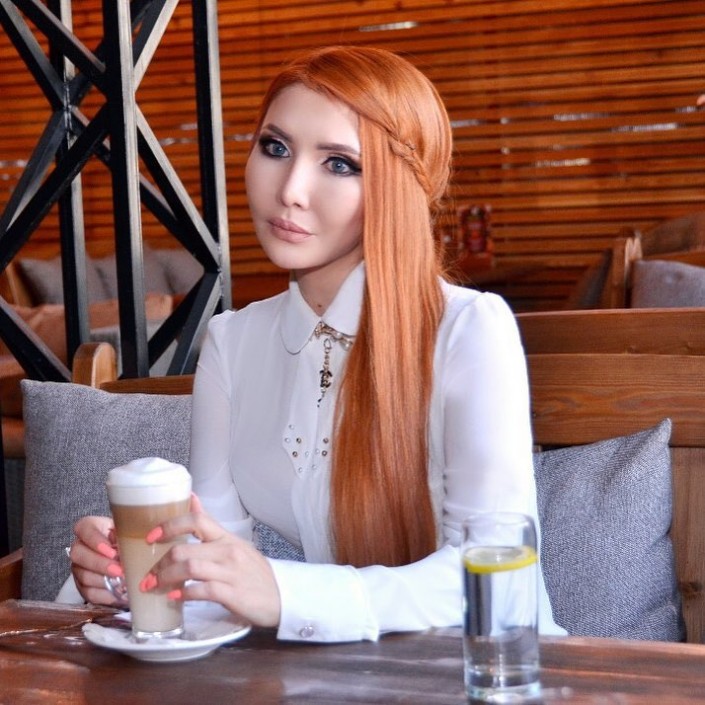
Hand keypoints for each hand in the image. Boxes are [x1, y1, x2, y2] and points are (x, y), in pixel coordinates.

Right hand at [70, 516, 124, 605]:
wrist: (128, 554)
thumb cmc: (128, 537)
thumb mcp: (129, 530)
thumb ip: (128, 532)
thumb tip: (132, 541)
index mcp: (89, 527)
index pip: (83, 528)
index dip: (95, 540)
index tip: (112, 550)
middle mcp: (79, 547)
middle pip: (78, 554)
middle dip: (100, 564)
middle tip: (119, 570)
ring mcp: (79, 567)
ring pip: (83, 575)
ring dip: (103, 580)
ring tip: (122, 582)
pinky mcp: (82, 586)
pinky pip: (89, 593)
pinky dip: (105, 595)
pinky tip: (119, 594)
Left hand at [139, 495, 280, 627]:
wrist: (282, 597)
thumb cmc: (253, 572)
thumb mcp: (233, 544)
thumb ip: (210, 527)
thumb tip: (191, 497)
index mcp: (226, 537)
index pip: (197, 521)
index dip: (170, 526)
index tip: (150, 537)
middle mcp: (229, 551)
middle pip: (185, 550)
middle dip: (160, 563)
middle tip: (147, 575)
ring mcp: (231, 573)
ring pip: (190, 568)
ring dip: (166, 578)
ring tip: (154, 587)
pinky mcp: (233, 594)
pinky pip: (202, 591)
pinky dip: (184, 593)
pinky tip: (175, 597)